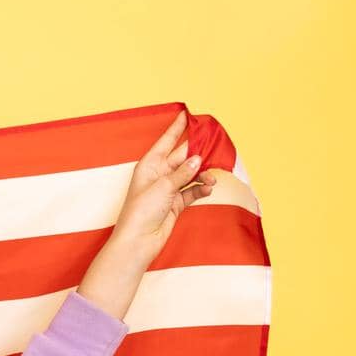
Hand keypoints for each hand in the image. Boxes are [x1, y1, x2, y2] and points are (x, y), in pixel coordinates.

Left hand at [106, 109, 216, 267]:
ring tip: (211, 178)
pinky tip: (209, 189)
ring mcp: (168, 189)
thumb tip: (198, 159)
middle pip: (183, 157)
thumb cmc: (141, 212)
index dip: (177, 128)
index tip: (187, 114)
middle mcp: (159, 175)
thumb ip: (182, 173)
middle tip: (216, 145)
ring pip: (191, 174)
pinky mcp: (176, 203)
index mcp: (149, 165)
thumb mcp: (163, 187)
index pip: (166, 141)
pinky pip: (193, 191)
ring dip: (203, 174)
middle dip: (199, 151)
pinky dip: (202, 189)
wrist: (139, 241)